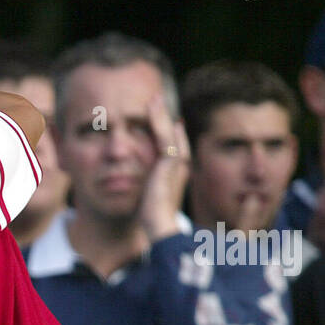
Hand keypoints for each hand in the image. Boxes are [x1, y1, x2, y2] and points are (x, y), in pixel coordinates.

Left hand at [139, 95, 189, 242]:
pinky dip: (159, 123)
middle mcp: (179, 166)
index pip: (175, 148)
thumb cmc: (153, 219)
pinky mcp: (170, 164)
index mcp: (176, 174)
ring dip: (161, 115)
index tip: (168, 122)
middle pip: (175, 136)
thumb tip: (145, 185)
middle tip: (158, 102)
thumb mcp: (150, 198)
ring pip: (170, 133)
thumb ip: (150, 187)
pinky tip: (152, 110)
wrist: (159, 225)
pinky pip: (165, 138)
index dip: (172, 134)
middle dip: (166, 120)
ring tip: (154, 99)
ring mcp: (177, 164)